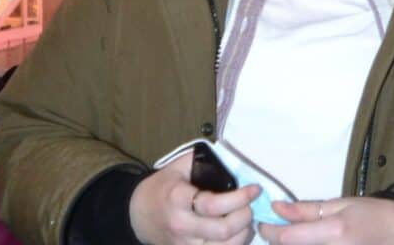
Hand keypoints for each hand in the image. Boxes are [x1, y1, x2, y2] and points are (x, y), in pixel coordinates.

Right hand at [128, 153, 260, 244]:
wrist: (138, 214)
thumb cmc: (162, 186)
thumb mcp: (179, 166)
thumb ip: (204, 160)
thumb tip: (234, 159)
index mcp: (178, 198)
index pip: (213, 205)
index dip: (239, 198)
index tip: (255, 189)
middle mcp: (182, 225)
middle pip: (222, 231)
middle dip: (245, 217)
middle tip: (252, 205)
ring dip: (243, 234)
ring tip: (248, 219)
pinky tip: (238, 233)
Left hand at [258, 197, 393, 244]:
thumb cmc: (369, 213)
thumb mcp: (338, 204)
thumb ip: (306, 210)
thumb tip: (276, 207)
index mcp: (333, 232)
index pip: (288, 238)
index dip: (269, 231)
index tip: (261, 222)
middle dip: (277, 241)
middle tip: (274, 229)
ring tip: (291, 235)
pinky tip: (305, 242)